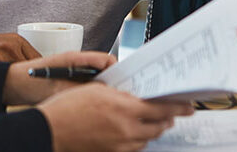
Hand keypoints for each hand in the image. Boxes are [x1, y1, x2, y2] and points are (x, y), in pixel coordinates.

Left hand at [3, 51, 115, 104]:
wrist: (12, 84)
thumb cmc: (30, 81)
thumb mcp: (58, 87)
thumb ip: (81, 87)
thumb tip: (101, 91)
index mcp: (75, 57)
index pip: (106, 59)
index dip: (117, 71)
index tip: (121, 85)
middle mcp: (76, 60)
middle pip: (104, 68)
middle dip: (111, 81)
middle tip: (114, 96)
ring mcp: (73, 68)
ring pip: (97, 76)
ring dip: (101, 87)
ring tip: (101, 100)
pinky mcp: (69, 77)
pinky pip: (88, 81)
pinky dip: (92, 90)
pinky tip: (88, 101)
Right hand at [38, 83, 193, 151]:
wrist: (48, 130)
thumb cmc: (67, 107)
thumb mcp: (97, 90)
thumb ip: (120, 95)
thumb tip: (135, 97)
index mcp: (123, 108)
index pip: (161, 109)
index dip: (177, 108)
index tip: (188, 106)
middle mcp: (125, 129)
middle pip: (158, 127)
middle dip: (166, 120)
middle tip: (171, 114)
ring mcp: (119, 145)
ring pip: (146, 139)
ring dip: (151, 130)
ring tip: (151, 123)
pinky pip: (133, 148)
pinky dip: (137, 140)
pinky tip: (132, 133)